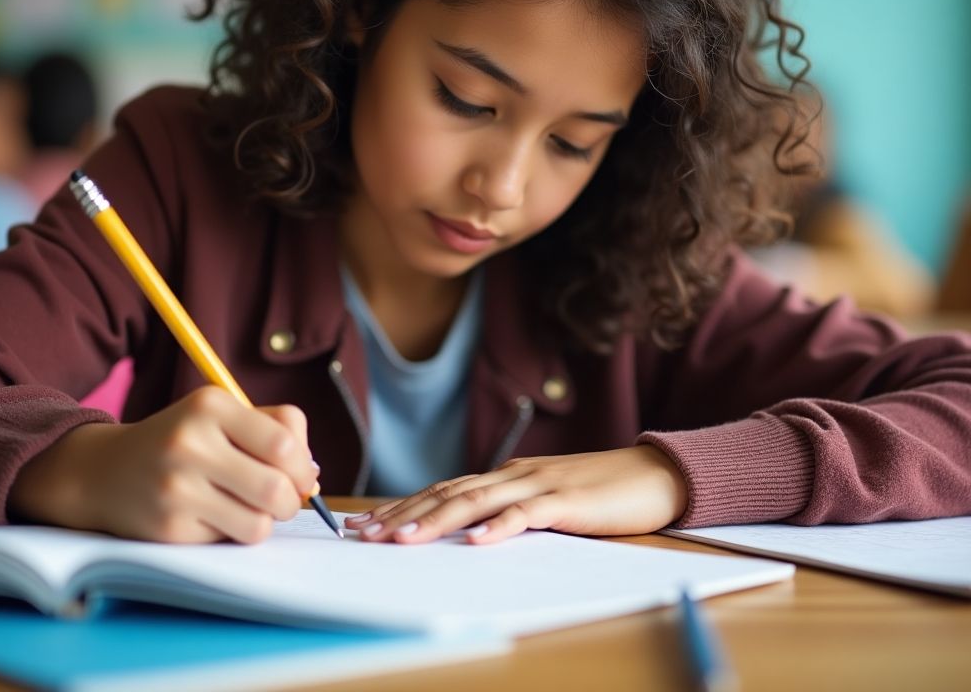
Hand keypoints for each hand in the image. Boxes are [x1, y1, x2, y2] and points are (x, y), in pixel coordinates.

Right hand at [8, 387, 319, 543]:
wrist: (103, 471)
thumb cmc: (184, 441)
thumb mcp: (223, 416)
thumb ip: (276, 431)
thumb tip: (313, 477)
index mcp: (211, 405)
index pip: (284, 442)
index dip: (304, 466)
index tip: (302, 476)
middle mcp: (190, 443)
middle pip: (277, 488)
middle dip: (290, 502)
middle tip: (280, 500)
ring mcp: (176, 488)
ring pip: (258, 524)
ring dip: (262, 522)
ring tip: (246, 509)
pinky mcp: (167, 529)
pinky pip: (227, 541)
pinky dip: (228, 533)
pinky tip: (208, 516)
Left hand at [344, 445, 687, 544]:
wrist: (652, 475)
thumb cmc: (598, 494)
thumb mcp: (544, 502)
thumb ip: (509, 511)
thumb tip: (466, 534)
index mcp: (506, 476)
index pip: (443, 490)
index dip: (402, 506)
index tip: (364, 525)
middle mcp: (514, 475)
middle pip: (449, 493)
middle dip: (403, 514)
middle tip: (364, 534)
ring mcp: (539, 485)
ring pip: (478, 501)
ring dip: (437, 520)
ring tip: (403, 538)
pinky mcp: (567, 501)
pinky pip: (528, 514)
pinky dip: (500, 526)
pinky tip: (477, 542)